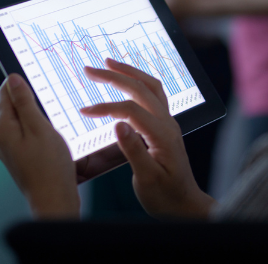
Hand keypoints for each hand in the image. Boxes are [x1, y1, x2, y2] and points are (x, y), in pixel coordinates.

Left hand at [0, 74, 80, 218]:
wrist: (53, 199)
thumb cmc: (50, 165)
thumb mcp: (40, 127)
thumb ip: (25, 102)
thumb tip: (13, 79)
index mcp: (2, 128)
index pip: (5, 93)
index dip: (21, 83)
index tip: (39, 79)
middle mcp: (1, 138)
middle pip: (12, 107)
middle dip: (30, 101)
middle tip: (52, 102)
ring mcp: (9, 150)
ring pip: (21, 122)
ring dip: (36, 117)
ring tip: (55, 122)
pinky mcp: (19, 158)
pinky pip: (26, 135)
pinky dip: (38, 131)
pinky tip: (52, 138)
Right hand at [80, 58, 215, 218]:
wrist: (184, 204)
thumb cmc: (165, 196)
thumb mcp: (146, 178)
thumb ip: (133, 150)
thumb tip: (117, 124)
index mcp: (162, 134)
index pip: (131, 110)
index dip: (106, 107)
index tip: (83, 111)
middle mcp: (168, 123)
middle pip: (142, 89)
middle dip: (115, 76)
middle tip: (90, 69)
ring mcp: (168, 122)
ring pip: (151, 87)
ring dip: (130, 73)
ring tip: (109, 64)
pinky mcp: (165, 126)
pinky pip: (154, 95)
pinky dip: (139, 83)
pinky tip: (128, 81)